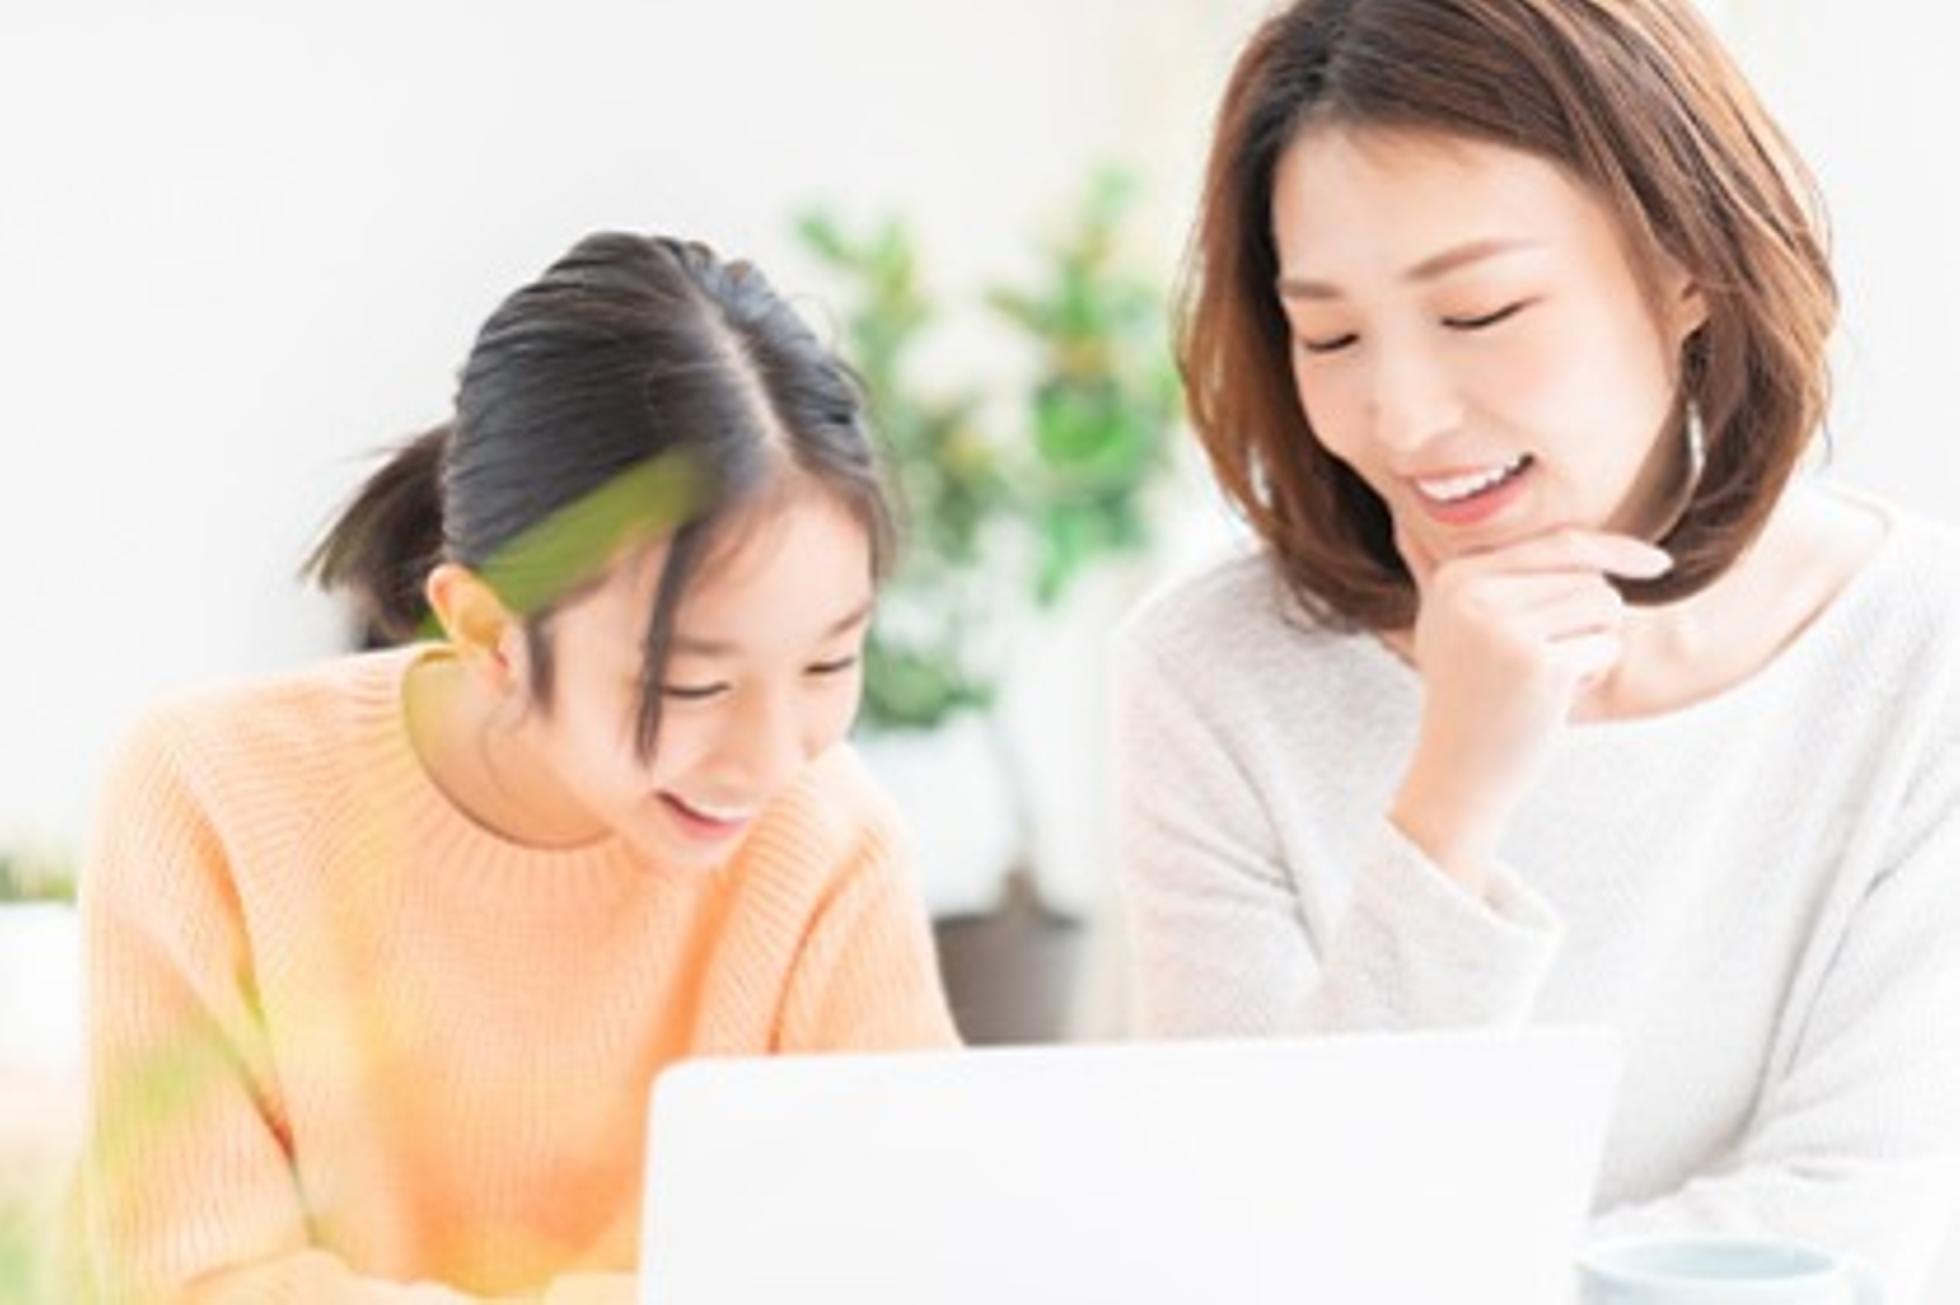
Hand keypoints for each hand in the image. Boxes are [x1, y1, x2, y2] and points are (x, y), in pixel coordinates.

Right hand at [1388, 524, 1671, 893]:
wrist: (1457, 772)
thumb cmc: (1462, 696)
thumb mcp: (1438, 624)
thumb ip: (1427, 570)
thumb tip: (1400, 521)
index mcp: (1457, 575)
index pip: (1558, 543)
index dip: (1614, 550)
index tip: (1660, 564)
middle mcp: (1473, 594)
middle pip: (1588, 575)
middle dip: (1590, 617)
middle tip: (1545, 660)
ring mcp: (1504, 628)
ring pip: (1604, 606)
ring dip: (1595, 645)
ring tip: (1548, 676)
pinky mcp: (1538, 665)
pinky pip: (1606, 647)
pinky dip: (1594, 675)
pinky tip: (1555, 698)